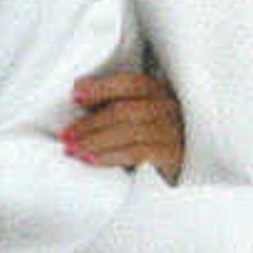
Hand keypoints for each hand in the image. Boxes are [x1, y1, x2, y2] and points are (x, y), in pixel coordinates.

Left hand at [64, 66, 184, 180]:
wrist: (186, 169)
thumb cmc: (157, 140)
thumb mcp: (140, 116)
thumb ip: (116, 104)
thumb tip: (78, 93)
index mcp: (160, 91)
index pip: (131, 83)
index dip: (101, 87)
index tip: (76, 95)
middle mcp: (170, 108)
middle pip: (126, 110)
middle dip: (91, 122)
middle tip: (66, 134)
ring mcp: (175, 132)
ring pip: (129, 132)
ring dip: (95, 141)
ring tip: (73, 149)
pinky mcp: (174, 156)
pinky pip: (138, 153)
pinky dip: (111, 155)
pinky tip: (93, 160)